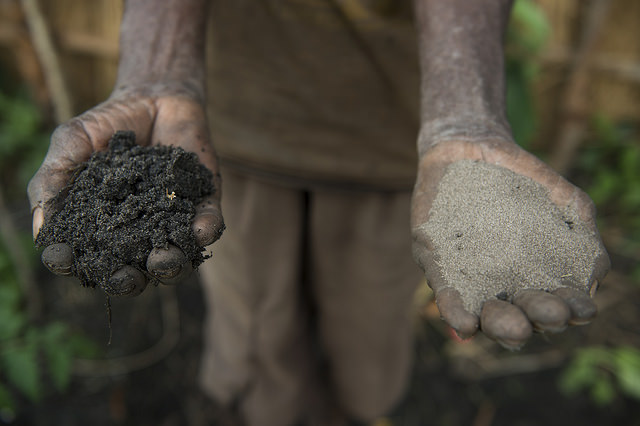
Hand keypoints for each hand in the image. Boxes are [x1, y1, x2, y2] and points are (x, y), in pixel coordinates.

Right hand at [28, 87, 223, 295]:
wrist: (154, 97)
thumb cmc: (107, 126)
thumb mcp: (71, 144)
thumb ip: (53, 181)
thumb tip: (41, 231)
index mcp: (101, 229)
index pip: (87, 259)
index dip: (76, 265)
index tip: (68, 260)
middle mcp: (137, 236)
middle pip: (132, 273)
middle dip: (127, 280)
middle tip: (125, 276)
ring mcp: (172, 224)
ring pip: (174, 260)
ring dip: (170, 266)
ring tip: (163, 259)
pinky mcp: (203, 206)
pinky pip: (207, 226)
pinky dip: (204, 231)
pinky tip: (199, 231)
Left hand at [411, 139, 609, 348]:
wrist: (474, 149)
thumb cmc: (524, 180)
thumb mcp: (564, 201)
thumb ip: (583, 233)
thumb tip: (594, 273)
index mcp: (542, 279)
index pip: (561, 305)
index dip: (572, 310)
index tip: (578, 308)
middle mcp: (508, 289)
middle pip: (526, 318)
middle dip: (539, 320)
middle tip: (550, 315)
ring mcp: (473, 281)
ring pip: (487, 316)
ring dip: (501, 327)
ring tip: (514, 328)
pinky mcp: (440, 269)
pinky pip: (447, 297)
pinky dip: (456, 313)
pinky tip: (465, 324)